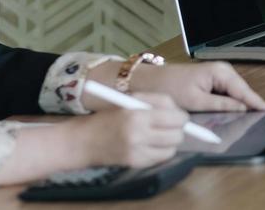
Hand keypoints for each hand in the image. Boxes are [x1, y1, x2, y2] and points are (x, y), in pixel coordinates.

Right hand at [71, 93, 187, 168]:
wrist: (83, 141)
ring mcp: (137, 152)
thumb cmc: (109, 116)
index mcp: (138, 115)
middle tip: (170, 126)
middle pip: (177, 135)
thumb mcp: (132, 100)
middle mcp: (139, 135)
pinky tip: (150, 144)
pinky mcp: (135, 164)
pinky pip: (160, 158)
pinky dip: (160, 151)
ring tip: (159, 135)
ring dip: (170, 142)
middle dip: (177, 130)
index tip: (178, 116)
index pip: (176, 118)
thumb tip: (180, 112)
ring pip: (172, 149)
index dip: (181, 117)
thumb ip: (158, 102)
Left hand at [123, 60, 264, 112]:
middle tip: (261, 121)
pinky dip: (231, 106)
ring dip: (241, 107)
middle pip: (243, 93)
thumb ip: (220, 105)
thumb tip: (241, 109)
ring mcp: (218, 78)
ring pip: (236, 96)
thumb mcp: (195, 100)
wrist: (150, 82)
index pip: (245, 91)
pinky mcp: (212, 85)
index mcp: (220, 72)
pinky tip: (235, 116)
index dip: (258, 103)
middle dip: (251, 107)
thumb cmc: (169, 86)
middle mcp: (222, 73)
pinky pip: (227, 97)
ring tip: (252, 120)